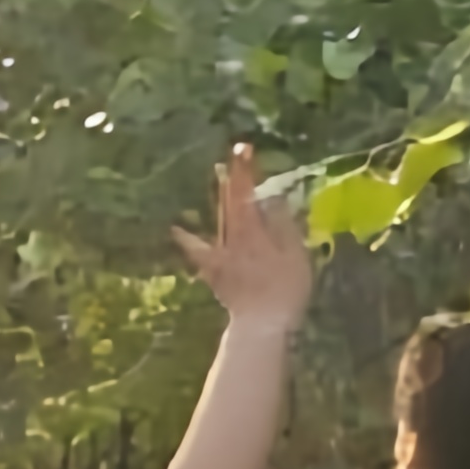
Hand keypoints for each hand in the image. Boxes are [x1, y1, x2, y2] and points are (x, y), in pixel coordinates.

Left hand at [170, 142, 311, 331]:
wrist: (262, 321)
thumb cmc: (285, 287)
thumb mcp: (294, 251)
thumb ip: (281, 221)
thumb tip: (271, 194)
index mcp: (254, 229)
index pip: (249, 192)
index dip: (246, 169)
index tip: (245, 147)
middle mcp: (233, 237)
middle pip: (232, 201)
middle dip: (233, 176)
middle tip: (231, 153)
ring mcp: (221, 254)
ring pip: (219, 218)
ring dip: (219, 195)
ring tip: (218, 172)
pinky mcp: (215, 271)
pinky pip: (199, 251)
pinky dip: (187, 240)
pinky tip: (175, 228)